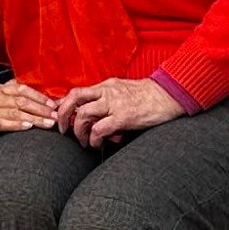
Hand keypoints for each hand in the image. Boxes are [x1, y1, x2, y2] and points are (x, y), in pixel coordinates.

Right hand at [0, 80, 58, 139]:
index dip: (39, 96)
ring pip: (16, 111)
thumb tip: (22, 97)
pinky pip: (1, 123)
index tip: (53, 103)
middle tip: (57, 114)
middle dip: (42, 108)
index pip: (22, 89)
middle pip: (23, 101)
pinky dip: (15, 124)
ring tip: (48, 123)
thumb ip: (3, 95)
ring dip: (35, 117)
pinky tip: (27, 127)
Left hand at [61, 76, 183, 145]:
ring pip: (84, 114)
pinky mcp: (123, 117)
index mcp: (106, 85)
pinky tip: (96, 144)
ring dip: (78, 130)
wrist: (170, 95)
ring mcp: (115, 104)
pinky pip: (100, 128)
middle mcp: (107, 92)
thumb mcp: (124, 92)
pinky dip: (94, 138)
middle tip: (62, 129)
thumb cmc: (149, 97)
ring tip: (82, 141)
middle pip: (74, 98)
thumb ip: (108, 101)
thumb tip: (95, 118)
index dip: (64, 104)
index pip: (77, 92)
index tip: (58, 115)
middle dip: (62, 114)